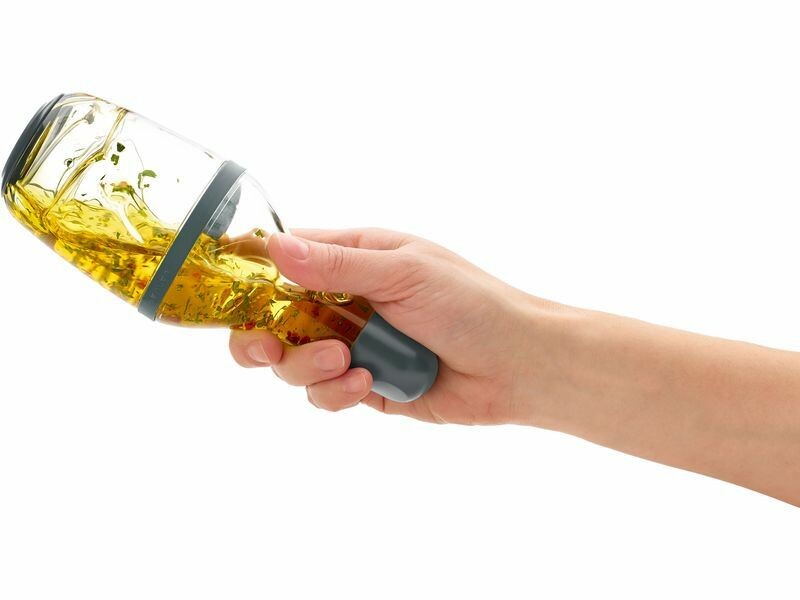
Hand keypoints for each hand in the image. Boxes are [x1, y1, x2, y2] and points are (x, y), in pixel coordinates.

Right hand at [228, 227, 537, 423]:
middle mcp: (344, 301)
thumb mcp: (404, 272)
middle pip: (271, 319)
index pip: (283, 260)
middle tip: (264, 350)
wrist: (519, 366)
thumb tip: (273, 246)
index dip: (248, 276)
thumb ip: (337, 265)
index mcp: (353, 258)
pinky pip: (323, 394)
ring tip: (350, 364)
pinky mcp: (363, 386)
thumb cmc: (472, 304)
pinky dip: (336, 393)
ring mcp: (352, 345)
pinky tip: (369, 385)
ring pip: (292, 362)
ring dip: (309, 367)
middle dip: (260, 338)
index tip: (220, 295)